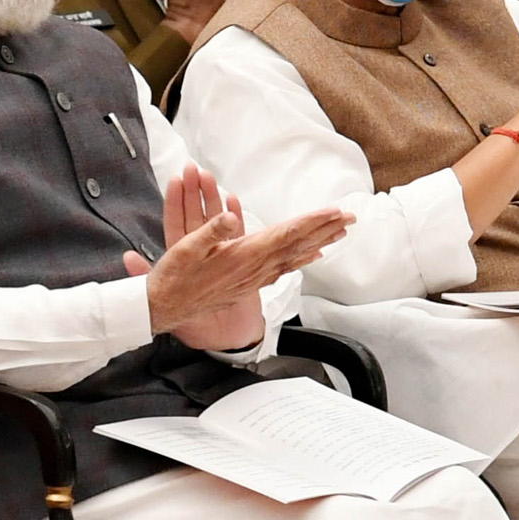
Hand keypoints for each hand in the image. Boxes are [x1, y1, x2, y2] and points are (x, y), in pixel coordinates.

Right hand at [124, 166, 349, 351]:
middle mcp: (256, 268)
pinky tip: (312, 255)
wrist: (168, 308)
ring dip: (319, 242)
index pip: (287, 233)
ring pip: (296, 257)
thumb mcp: (186, 248)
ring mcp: (256, 277)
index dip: (312, 221)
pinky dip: (303, 258)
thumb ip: (212, 231)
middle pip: (299, 244)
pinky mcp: (252, 283)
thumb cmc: (175, 276)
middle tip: (350, 218)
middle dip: (326, 229)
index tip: (334, 211)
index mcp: (245, 255)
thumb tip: (232, 216)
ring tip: (340, 233)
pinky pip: (286, 268)